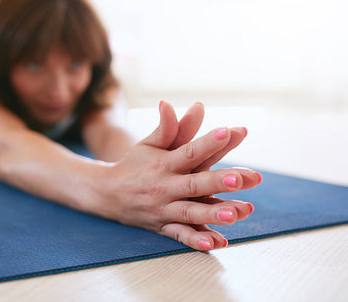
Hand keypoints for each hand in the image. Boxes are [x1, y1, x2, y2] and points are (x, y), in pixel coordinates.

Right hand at [97, 101, 261, 250]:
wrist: (107, 194)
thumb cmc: (134, 164)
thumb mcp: (147, 144)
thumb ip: (165, 126)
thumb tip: (168, 102)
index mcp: (164, 163)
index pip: (189, 151)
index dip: (208, 142)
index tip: (227, 131)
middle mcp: (165, 186)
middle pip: (194, 184)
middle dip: (217, 182)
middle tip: (240, 178)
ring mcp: (163, 208)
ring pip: (190, 212)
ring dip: (213, 214)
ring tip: (236, 213)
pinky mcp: (163, 226)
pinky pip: (180, 235)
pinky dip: (196, 241)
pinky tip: (216, 243)